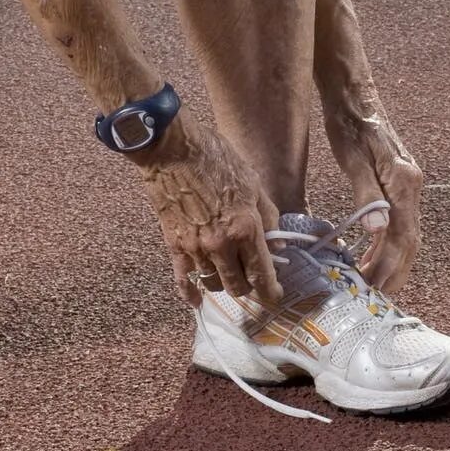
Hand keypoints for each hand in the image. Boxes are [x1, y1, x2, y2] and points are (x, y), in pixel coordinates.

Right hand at [136, 121, 282, 307]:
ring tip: (228, 275)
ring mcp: (195, 248)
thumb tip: (277, 244)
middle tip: (253, 281)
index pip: (262, 273)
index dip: (271, 291)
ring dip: (223, 284)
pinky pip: (183, 280)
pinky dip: (190, 294)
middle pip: (239, 286)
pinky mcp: (174, 246)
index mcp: (246, 227)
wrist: (172, 149)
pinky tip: (197, 301)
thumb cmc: (215, 159)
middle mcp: (221, 244)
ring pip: (213, 284)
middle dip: (249, 288)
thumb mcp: (252, 182)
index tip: (275, 296)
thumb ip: (268, 216)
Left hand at [322, 103, 423, 291]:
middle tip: (374, 298)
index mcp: (404, 182)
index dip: (390, 266)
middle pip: (411, 241)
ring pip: (408, 234)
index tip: (372, 289)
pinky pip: (400, 223)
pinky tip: (373, 255)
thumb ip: (367, 194)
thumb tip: (378, 230)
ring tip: (373, 285)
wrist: (354, 94)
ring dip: (393, 262)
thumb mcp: (353, 158)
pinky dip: (389, 245)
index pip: (402, 236)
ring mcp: (408, 186)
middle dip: (395, 272)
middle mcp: (412, 186)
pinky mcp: (399, 184)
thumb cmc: (350, 123)